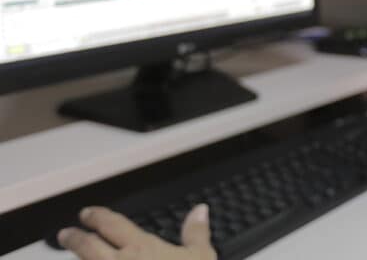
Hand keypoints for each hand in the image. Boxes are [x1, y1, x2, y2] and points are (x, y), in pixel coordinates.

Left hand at [58, 205, 215, 259]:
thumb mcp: (201, 257)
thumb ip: (196, 233)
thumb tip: (199, 210)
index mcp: (141, 248)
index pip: (112, 225)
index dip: (97, 216)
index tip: (87, 214)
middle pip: (86, 246)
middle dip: (74, 238)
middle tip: (66, 234)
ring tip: (72, 258)